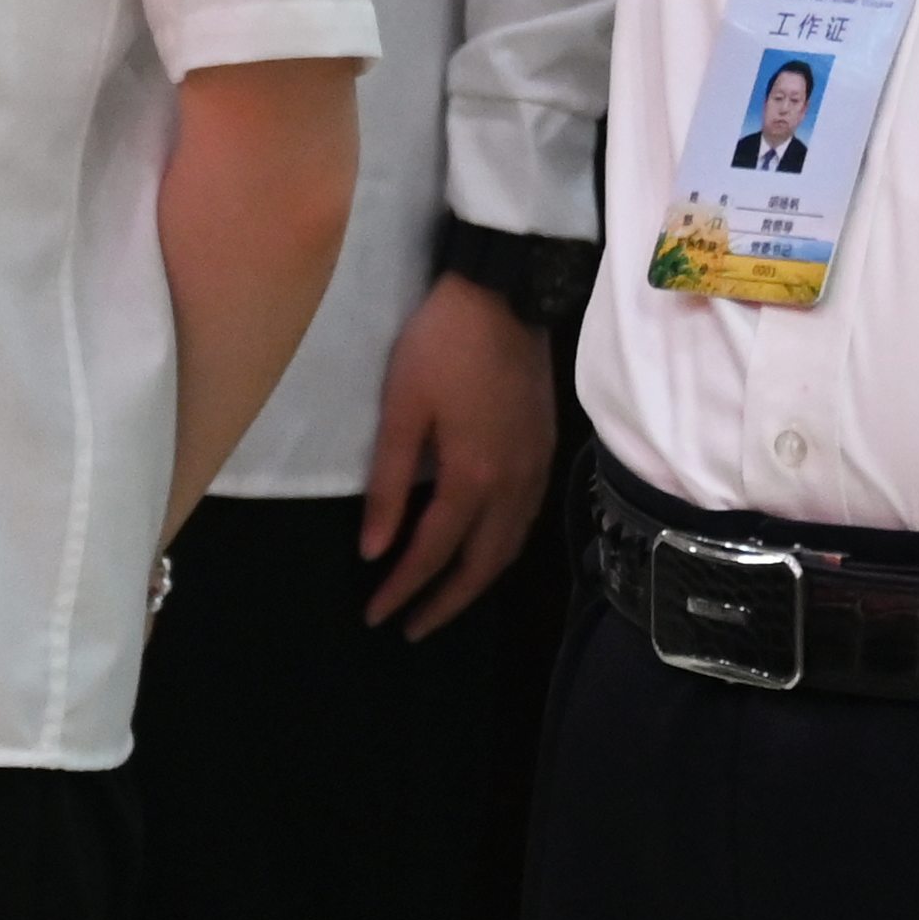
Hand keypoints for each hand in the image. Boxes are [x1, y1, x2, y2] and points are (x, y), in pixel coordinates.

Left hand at [356, 272, 559, 636]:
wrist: (504, 292)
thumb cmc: (442, 345)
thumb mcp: (401, 408)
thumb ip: (388, 483)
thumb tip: (374, 550)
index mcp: (473, 477)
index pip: (433, 552)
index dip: (403, 588)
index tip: (376, 615)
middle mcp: (512, 484)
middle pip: (480, 565)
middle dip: (444, 602)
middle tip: (410, 627)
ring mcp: (535, 468)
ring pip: (509, 547)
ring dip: (475, 582)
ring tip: (443, 600)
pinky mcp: (545, 450)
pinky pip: (525, 521)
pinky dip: (500, 550)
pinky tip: (483, 549)